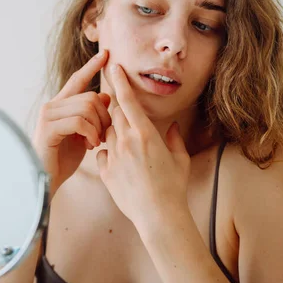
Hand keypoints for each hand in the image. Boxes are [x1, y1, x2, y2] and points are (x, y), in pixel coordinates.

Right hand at [31, 49, 111, 198]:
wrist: (45, 181)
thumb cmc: (63, 160)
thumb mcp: (84, 135)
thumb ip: (93, 116)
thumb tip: (106, 95)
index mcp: (61, 106)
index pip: (78, 80)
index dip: (92, 66)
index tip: (106, 54)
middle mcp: (52, 106)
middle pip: (90, 96)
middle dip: (104, 116)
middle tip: (103, 135)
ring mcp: (48, 115)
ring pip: (87, 107)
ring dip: (98, 127)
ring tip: (95, 142)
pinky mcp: (48, 127)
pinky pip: (79, 121)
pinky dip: (90, 133)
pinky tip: (90, 145)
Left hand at [96, 64, 190, 231]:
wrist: (158, 216)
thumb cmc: (173, 187)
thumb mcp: (180, 159)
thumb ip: (175, 139)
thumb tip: (173, 126)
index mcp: (145, 133)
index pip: (127, 100)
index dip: (119, 81)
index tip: (113, 67)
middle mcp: (126, 141)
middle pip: (113, 113)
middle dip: (115, 110)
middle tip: (121, 112)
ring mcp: (114, 156)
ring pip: (105, 132)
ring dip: (112, 132)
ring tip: (126, 146)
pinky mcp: (105, 172)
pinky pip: (102, 154)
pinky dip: (108, 154)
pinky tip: (120, 165)